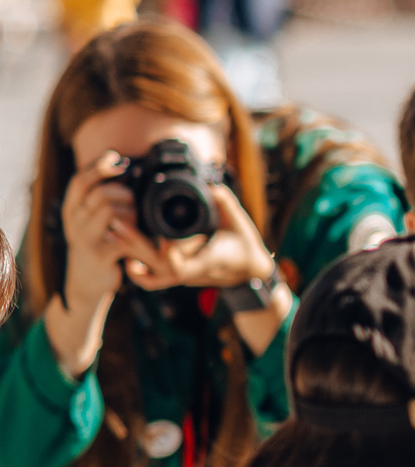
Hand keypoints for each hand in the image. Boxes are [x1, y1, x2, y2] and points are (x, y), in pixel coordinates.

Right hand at [55, 151, 140, 316]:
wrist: (86, 284)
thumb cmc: (96, 247)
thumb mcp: (90, 221)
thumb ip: (101, 200)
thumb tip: (125, 170)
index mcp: (72, 209)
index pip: (80, 180)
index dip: (99, 166)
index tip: (119, 159)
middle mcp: (74, 221)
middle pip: (101, 193)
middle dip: (125, 194)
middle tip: (134, 204)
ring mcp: (85, 237)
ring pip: (112, 211)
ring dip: (132, 214)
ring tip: (136, 224)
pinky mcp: (100, 254)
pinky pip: (124, 237)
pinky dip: (140, 238)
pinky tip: (143, 242)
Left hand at [119, 181, 277, 295]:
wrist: (249, 270)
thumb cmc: (244, 247)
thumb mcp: (240, 223)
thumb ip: (226, 203)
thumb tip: (211, 186)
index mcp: (208, 261)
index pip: (184, 267)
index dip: (172, 256)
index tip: (164, 242)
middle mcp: (191, 271)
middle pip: (157, 265)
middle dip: (135, 243)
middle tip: (117, 222)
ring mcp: (181, 276)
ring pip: (149, 271)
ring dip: (130, 252)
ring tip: (113, 231)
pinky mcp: (175, 276)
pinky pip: (151, 280)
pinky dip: (137, 272)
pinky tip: (126, 257)